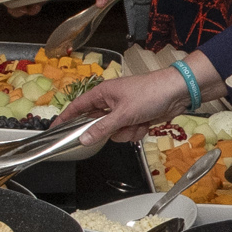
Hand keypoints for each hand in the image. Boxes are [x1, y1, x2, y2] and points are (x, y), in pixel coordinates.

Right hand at [58, 64, 201, 144]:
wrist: (177, 93)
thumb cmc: (150, 93)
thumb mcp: (123, 113)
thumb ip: (102, 128)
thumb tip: (83, 138)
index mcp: (102, 93)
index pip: (77, 107)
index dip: (65, 118)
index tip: (54, 129)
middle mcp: (111, 101)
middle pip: (97, 124)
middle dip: (110, 130)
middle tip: (120, 126)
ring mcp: (124, 110)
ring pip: (114, 132)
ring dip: (126, 132)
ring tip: (137, 122)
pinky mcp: (136, 118)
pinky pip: (128, 132)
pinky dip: (137, 131)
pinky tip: (146, 123)